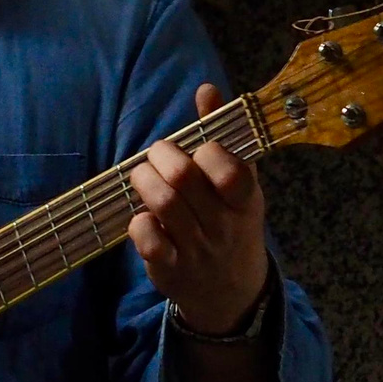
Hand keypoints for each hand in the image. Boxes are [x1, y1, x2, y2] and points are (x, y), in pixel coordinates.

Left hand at [126, 82, 271, 334]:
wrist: (232, 292)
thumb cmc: (230, 221)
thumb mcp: (238, 182)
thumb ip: (222, 134)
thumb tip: (207, 89)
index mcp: (244, 200)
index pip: (229, 170)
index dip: (207, 151)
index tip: (198, 151)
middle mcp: (223, 225)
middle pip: (183, 179)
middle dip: (162, 156)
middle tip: (158, 156)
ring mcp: (197, 250)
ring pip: (162, 204)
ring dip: (143, 180)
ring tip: (143, 177)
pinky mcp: (170, 269)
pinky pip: (147, 240)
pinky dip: (138, 222)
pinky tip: (142, 217)